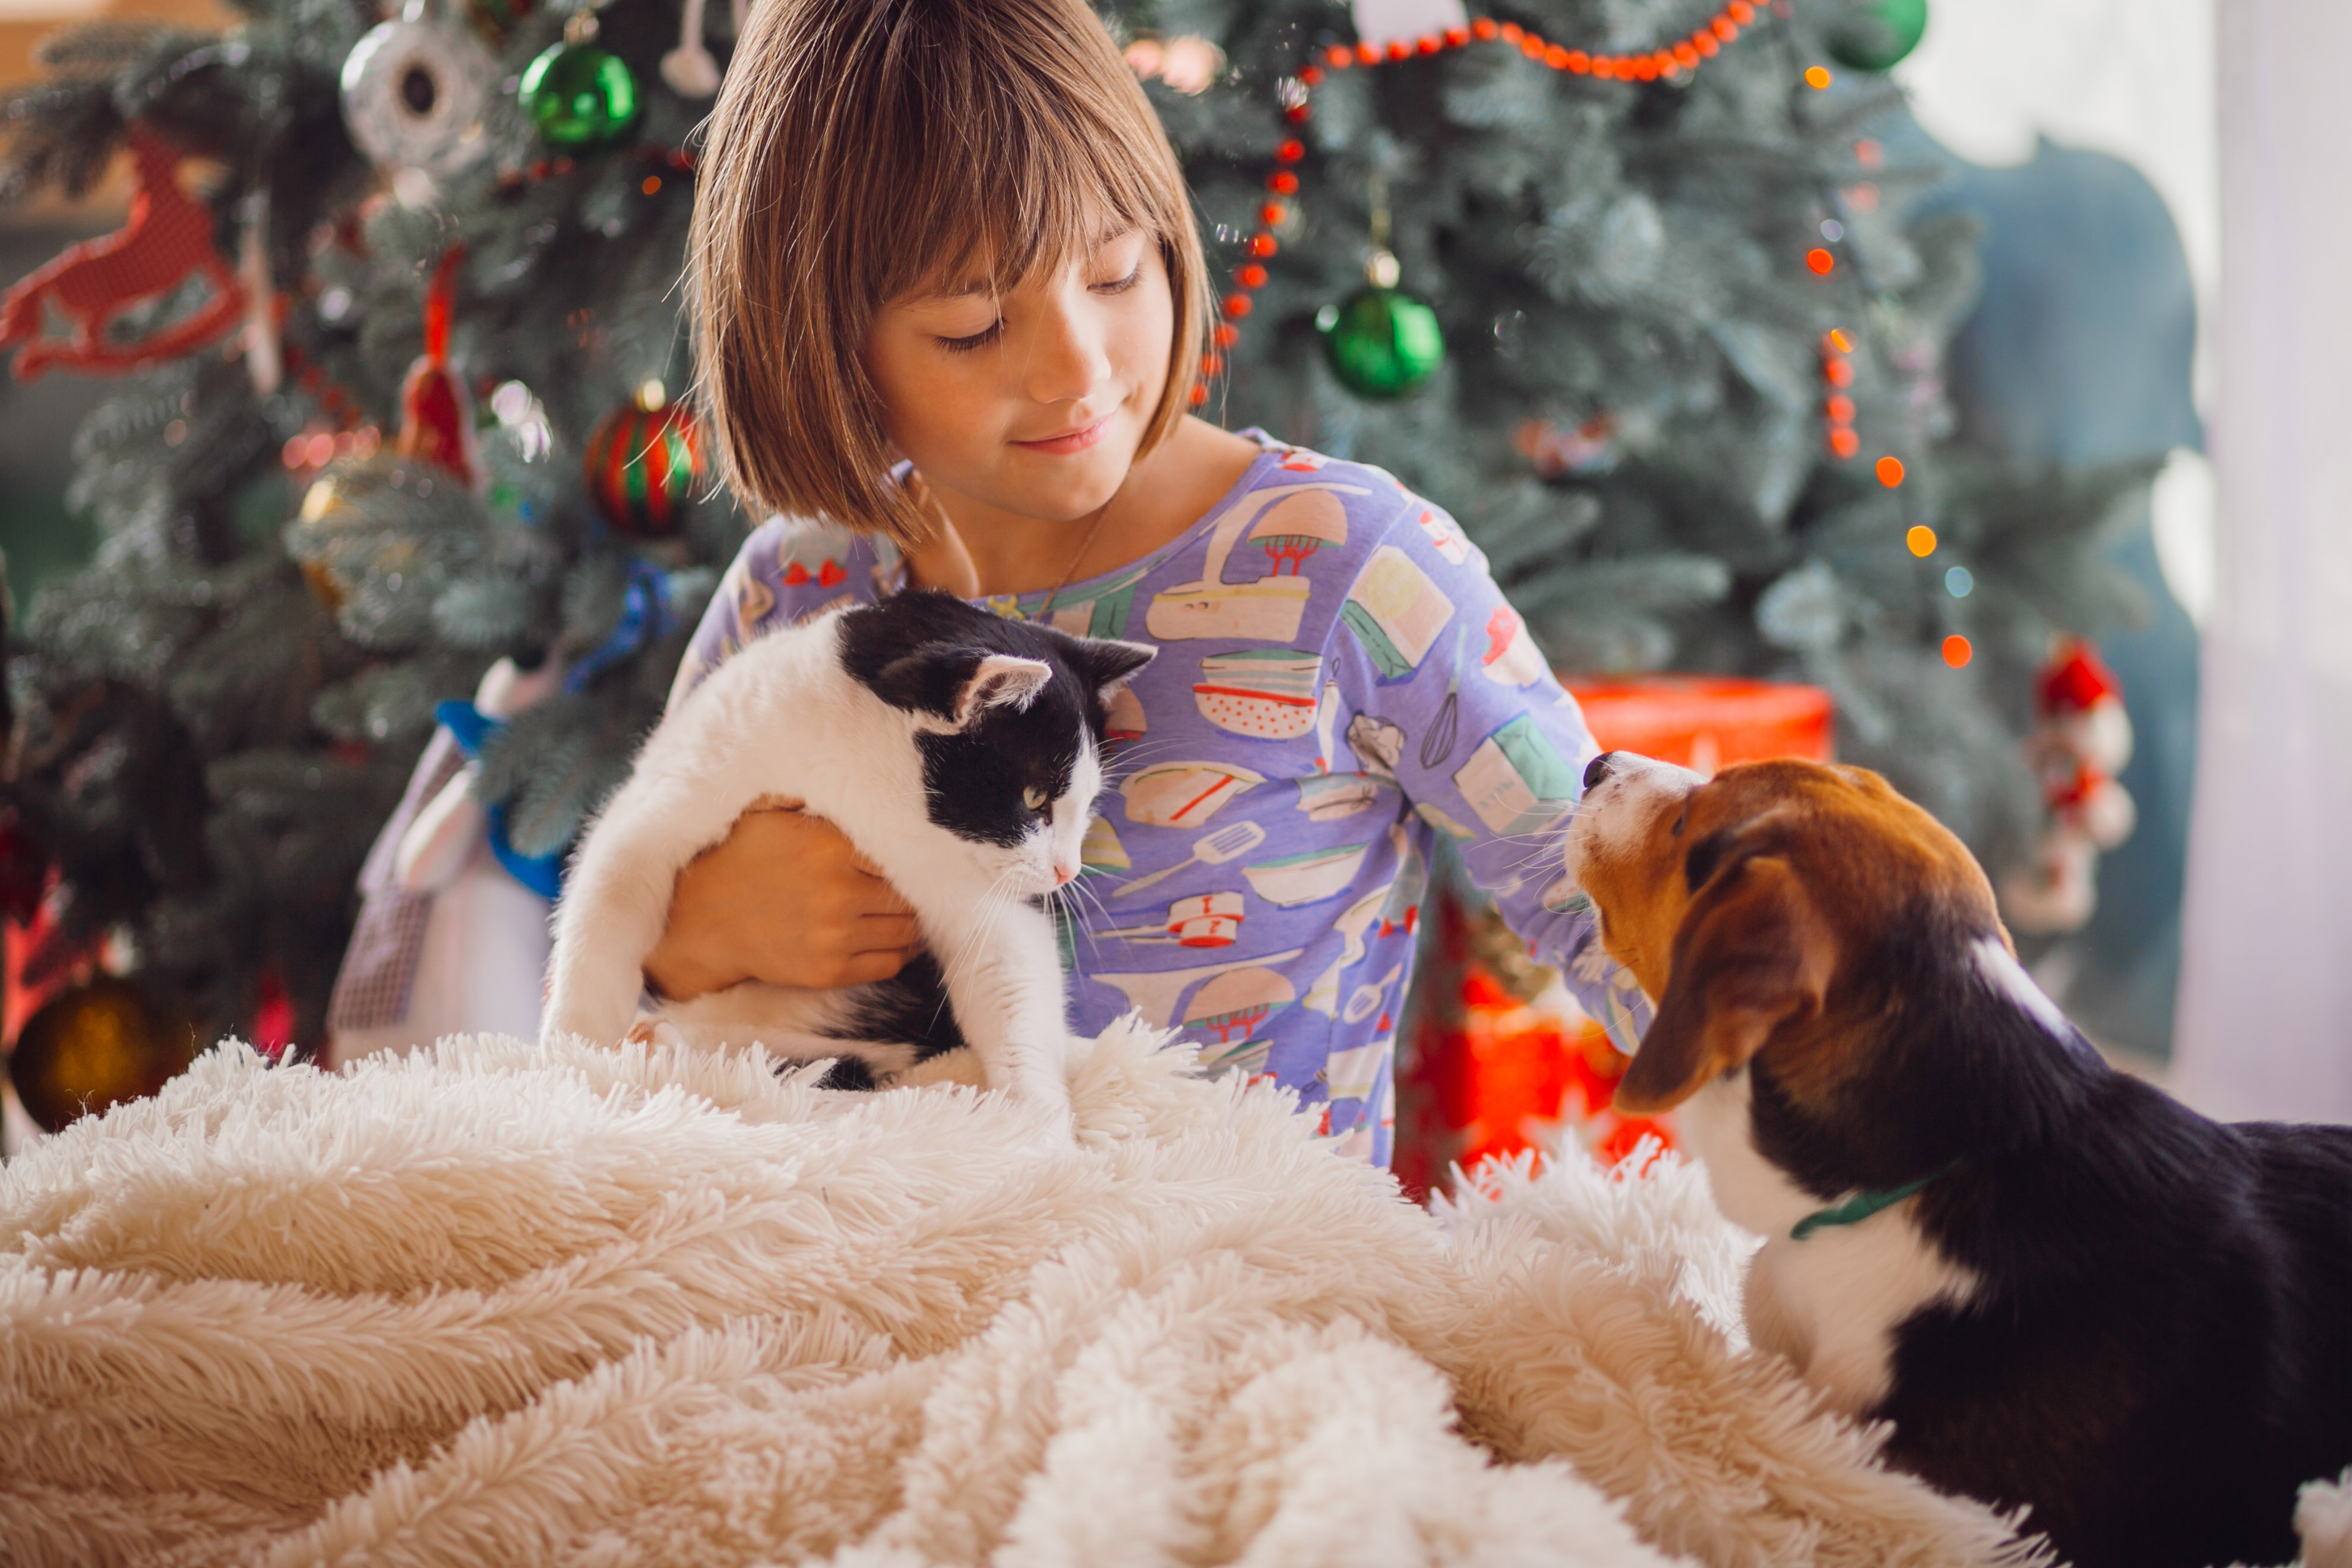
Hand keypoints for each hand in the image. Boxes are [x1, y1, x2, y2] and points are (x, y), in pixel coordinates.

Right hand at [643, 798, 919, 1000]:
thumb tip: (850, 771)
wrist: (699, 920)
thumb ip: (810, 795)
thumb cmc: (737, 859)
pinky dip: (899, 954)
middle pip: (908, 894)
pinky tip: (893, 942)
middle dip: (910, 891)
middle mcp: (839, 892)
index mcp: (830, 847)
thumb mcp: (767, 812)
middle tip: (906, 889)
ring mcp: (835, 935)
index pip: (900, 853)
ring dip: (909, 922)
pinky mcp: (829, 970)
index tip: (907, 859)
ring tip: (901, 913)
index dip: (906, 857)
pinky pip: (889, 964)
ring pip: (906, 931)